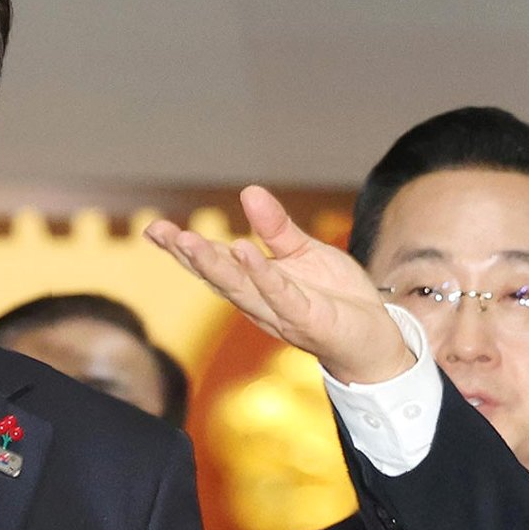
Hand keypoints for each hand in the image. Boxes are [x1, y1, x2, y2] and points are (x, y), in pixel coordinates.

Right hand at [144, 185, 414, 383]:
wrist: (376, 338)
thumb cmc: (335, 298)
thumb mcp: (305, 252)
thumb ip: (276, 227)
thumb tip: (249, 191)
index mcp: (254, 284)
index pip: (212, 264)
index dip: (182, 248)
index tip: (153, 229)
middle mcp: (258, 302)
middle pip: (216, 277)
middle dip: (187, 255)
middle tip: (160, 232)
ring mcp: (280, 313)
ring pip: (240, 287)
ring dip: (213, 264)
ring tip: (189, 240)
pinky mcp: (306, 319)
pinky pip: (280, 294)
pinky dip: (260, 274)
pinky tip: (243, 251)